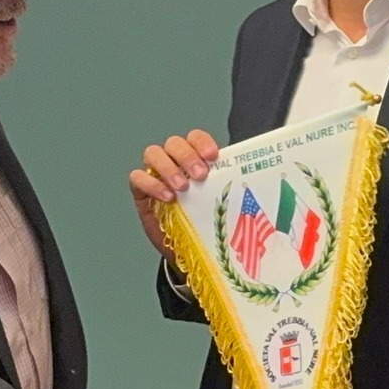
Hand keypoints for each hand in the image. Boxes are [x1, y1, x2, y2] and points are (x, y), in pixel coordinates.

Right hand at [128, 130, 220, 258]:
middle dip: (187, 156)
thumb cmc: (207, 222)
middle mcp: (174, 162)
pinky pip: (137, 178)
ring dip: (168, 168)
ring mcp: (155, 175)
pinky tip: (167, 198)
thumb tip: (252, 183)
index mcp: (195, 159)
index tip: (213, 156)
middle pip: (174, 143)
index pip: (195, 138)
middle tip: (200, 176)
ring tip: (182, 188)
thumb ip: (227, 189)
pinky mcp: (141, 192)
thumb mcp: (220, 203)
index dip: (202, 142)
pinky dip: (151, 184)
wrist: (191, 251)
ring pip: (153, 153)